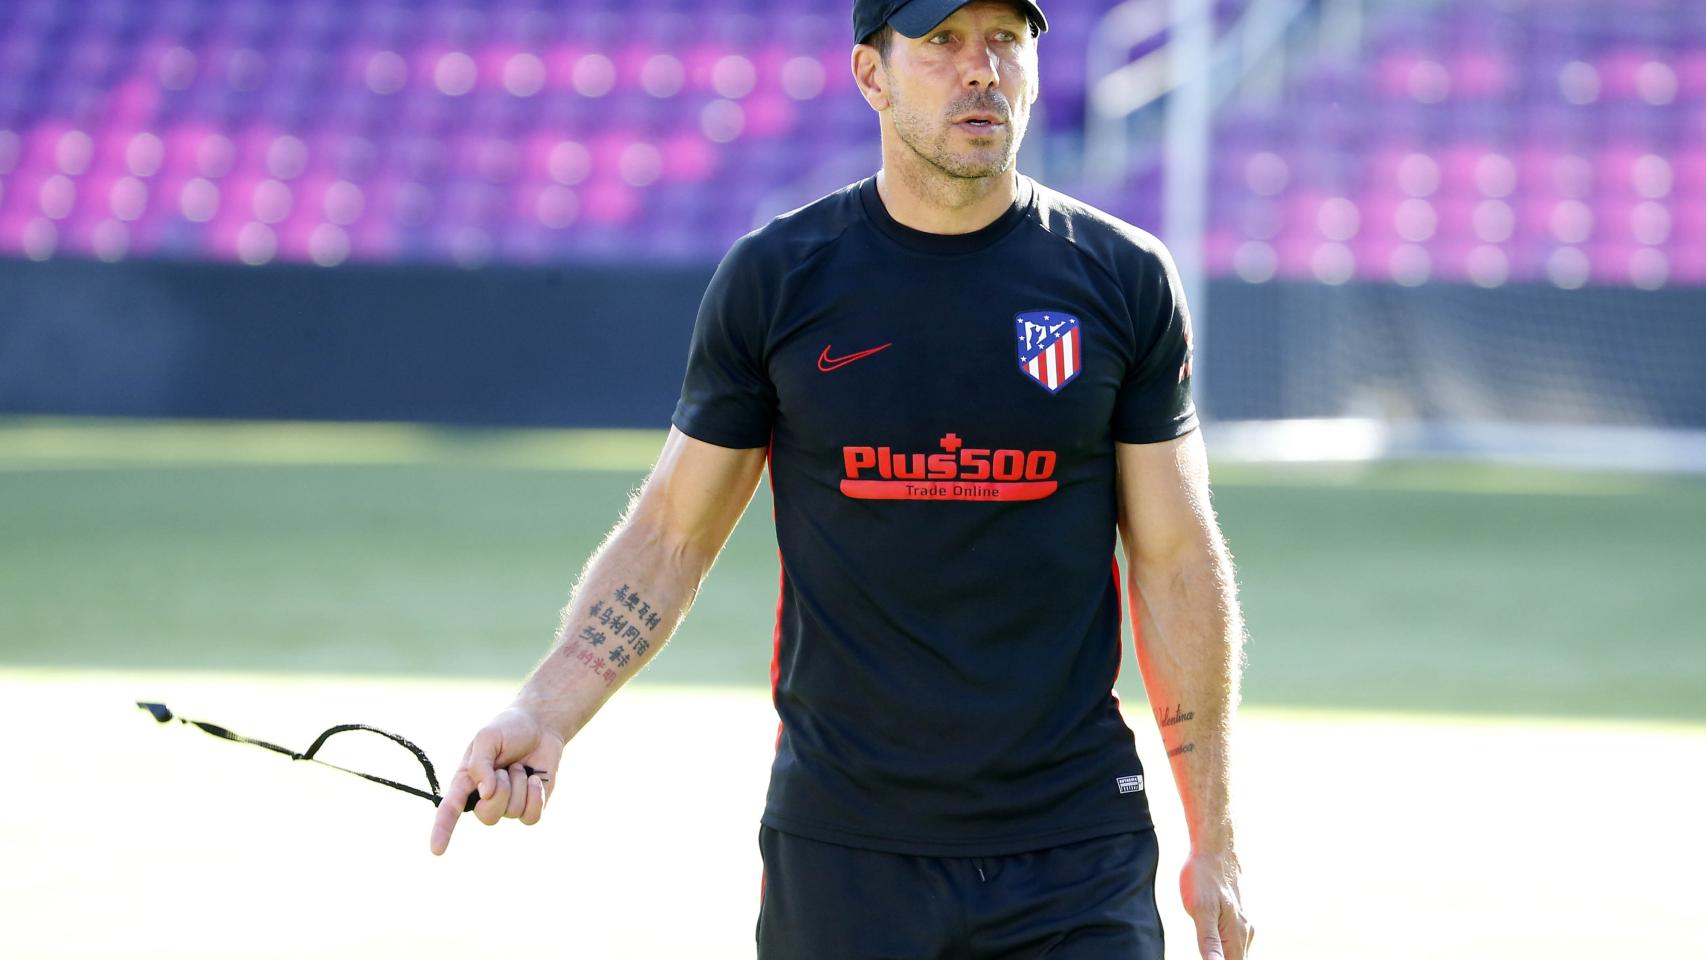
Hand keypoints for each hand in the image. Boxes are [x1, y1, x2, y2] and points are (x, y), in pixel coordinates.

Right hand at [429, 706, 565, 854]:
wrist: (540, 725)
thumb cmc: (508, 729)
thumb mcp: (487, 738)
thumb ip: (480, 764)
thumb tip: (485, 795)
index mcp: (466, 782)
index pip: (450, 810)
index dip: (442, 830)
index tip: (437, 850)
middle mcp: (484, 797)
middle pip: (488, 815)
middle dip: (502, 789)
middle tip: (507, 766)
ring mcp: (508, 804)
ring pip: (512, 812)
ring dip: (520, 784)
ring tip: (519, 766)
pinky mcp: (530, 805)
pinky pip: (531, 817)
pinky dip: (536, 796)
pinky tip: (536, 779)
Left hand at [1181, 850, 1252, 958]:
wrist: (1214, 848)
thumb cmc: (1203, 877)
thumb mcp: (1200, 910)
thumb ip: (1209, 942)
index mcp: (1237, 935)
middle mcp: (1245, 932)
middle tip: (1208, 955)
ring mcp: (1243, 923)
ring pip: (1237, 952)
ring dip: (1226, 957)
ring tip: (1212, 954)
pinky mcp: (1237, 916)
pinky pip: (1234, 941)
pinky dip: (1226, 949)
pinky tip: (1217, 948)